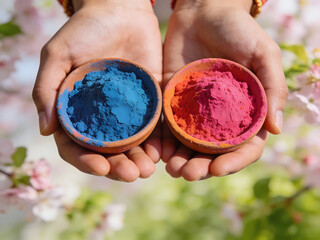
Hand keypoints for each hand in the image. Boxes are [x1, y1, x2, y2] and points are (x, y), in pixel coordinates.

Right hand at [32, 0, 161, 180]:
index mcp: (78, 111)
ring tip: (147, 169)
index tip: (100, 168)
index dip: (85, 160)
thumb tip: (45, 131)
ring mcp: (128, 111)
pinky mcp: (151, 101)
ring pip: (133, 143)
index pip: (77, 144)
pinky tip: (162, 151)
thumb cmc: (85, 30)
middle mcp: (103, 116)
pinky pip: (154, 125)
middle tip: (131, 175)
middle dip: (118, 166)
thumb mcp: (58, 55)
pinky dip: (158, 141)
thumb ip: (47, 90)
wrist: (120, 10)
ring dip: (139, 159)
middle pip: (108, 151)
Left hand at [162, 0, 287, 179]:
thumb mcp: (263, 54)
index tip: (218, 169)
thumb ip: (273, 88)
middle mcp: (221, 117)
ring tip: (171, 169)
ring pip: (189, 144)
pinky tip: (157, 151)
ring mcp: (196, 111)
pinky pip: (168, 125)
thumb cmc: (238, 29)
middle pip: (214, 152)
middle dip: (202, 166)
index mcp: (246, 111)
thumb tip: (276, 130)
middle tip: (188, 174)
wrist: (204, 11)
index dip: (234, 161)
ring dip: (181, 159)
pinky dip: (163, 141)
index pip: (245, 145)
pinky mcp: (173, 100)